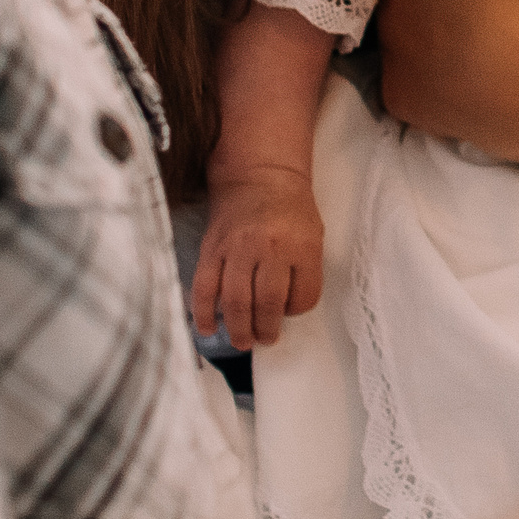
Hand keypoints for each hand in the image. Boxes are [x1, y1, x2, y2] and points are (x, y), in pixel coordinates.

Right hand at [189, 164, 323, 348]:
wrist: (259, 176)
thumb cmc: (291, 210)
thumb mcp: (314, 235)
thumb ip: (306, 271)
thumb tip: (287, 310)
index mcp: (302, 246)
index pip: (303, 297)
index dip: (296, 311)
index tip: (289, 313)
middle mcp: (270, 248)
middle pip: (268, 304)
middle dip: (266, 329)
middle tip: (265, 339)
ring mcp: (238, 248)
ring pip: (236, 301)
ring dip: (239, 328)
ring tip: (244, 341)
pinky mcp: (212, 248)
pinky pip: (205, 287)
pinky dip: (205, 312)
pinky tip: (209, 328)